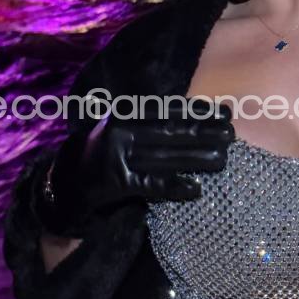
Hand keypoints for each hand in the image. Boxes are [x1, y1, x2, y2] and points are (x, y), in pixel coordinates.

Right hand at [37, 98, 234, 234]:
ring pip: (166, 158)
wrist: (66, 182)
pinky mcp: (116, 184)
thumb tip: (196, 115)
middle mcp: (120, 133)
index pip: (168, 110)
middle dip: (205, 132)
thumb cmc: (104, 152)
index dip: (198, 111)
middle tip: (232, 133)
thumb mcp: (122, 129)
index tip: (224, 112)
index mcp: (124, 114)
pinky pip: (152, 186)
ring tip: (223, 158)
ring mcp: (117, 158)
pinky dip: (175, 187)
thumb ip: (150, 121)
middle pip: (171, 132)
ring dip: (198, 159)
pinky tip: (196, 188)